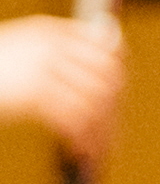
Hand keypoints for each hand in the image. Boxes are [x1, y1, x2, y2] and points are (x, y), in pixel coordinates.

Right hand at [0, 16, 121, 162]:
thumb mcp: (17, 53)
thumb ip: (53, 55)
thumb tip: (97, 74)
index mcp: (48, 31)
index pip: (104, 46)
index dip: (119, 72)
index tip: (119, 96)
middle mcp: (51, 45)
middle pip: (106, 75)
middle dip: (114, 107)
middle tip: (113, 133)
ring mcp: (43, 67)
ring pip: (94, 100)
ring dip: (101, 130)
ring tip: (98, 151)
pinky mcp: (33, 92)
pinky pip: (73, 117)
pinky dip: (82, 138)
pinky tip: (80, 152)